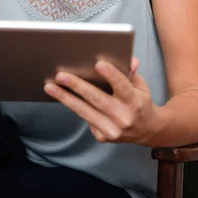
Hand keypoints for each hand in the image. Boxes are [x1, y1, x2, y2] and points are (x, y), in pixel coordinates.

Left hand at [44, 57, 159, 144]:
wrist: (148, 131)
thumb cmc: (141, 102)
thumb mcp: (141, 85)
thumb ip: (131, 72)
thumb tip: (129, 60)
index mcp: (135, 102)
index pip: (122, 86)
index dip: (111, 75)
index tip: (98, 64)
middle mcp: (123, 117)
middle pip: (97, 99)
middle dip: (77, 86)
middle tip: (61, 75)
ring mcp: (112, 130)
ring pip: (85, 111)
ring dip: (65, 98)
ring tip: (50, 86)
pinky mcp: (102, 137)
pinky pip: (85, 119)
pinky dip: (74, 106)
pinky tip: (63, 97)